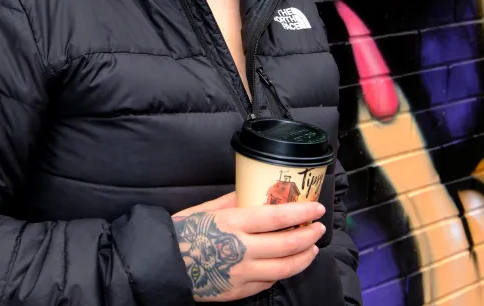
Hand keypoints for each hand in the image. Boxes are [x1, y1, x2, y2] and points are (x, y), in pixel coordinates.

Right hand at [171, 193, 326, 301]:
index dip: (302, 213)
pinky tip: (286, 264)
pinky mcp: (238, 292)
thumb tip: (255, 192)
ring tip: (311, 249)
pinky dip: (281, 272)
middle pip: (288, 244)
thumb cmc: (183, 231)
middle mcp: (242, 249)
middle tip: (319, 229)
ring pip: (284, 268)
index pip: (278, 217)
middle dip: (309, 236)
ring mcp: (242, 274)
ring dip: (304, 257)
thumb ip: (234, 200)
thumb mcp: (207, 209)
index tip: (317, 209)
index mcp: (234, 223)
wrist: (164, 265)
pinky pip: (268, 283)